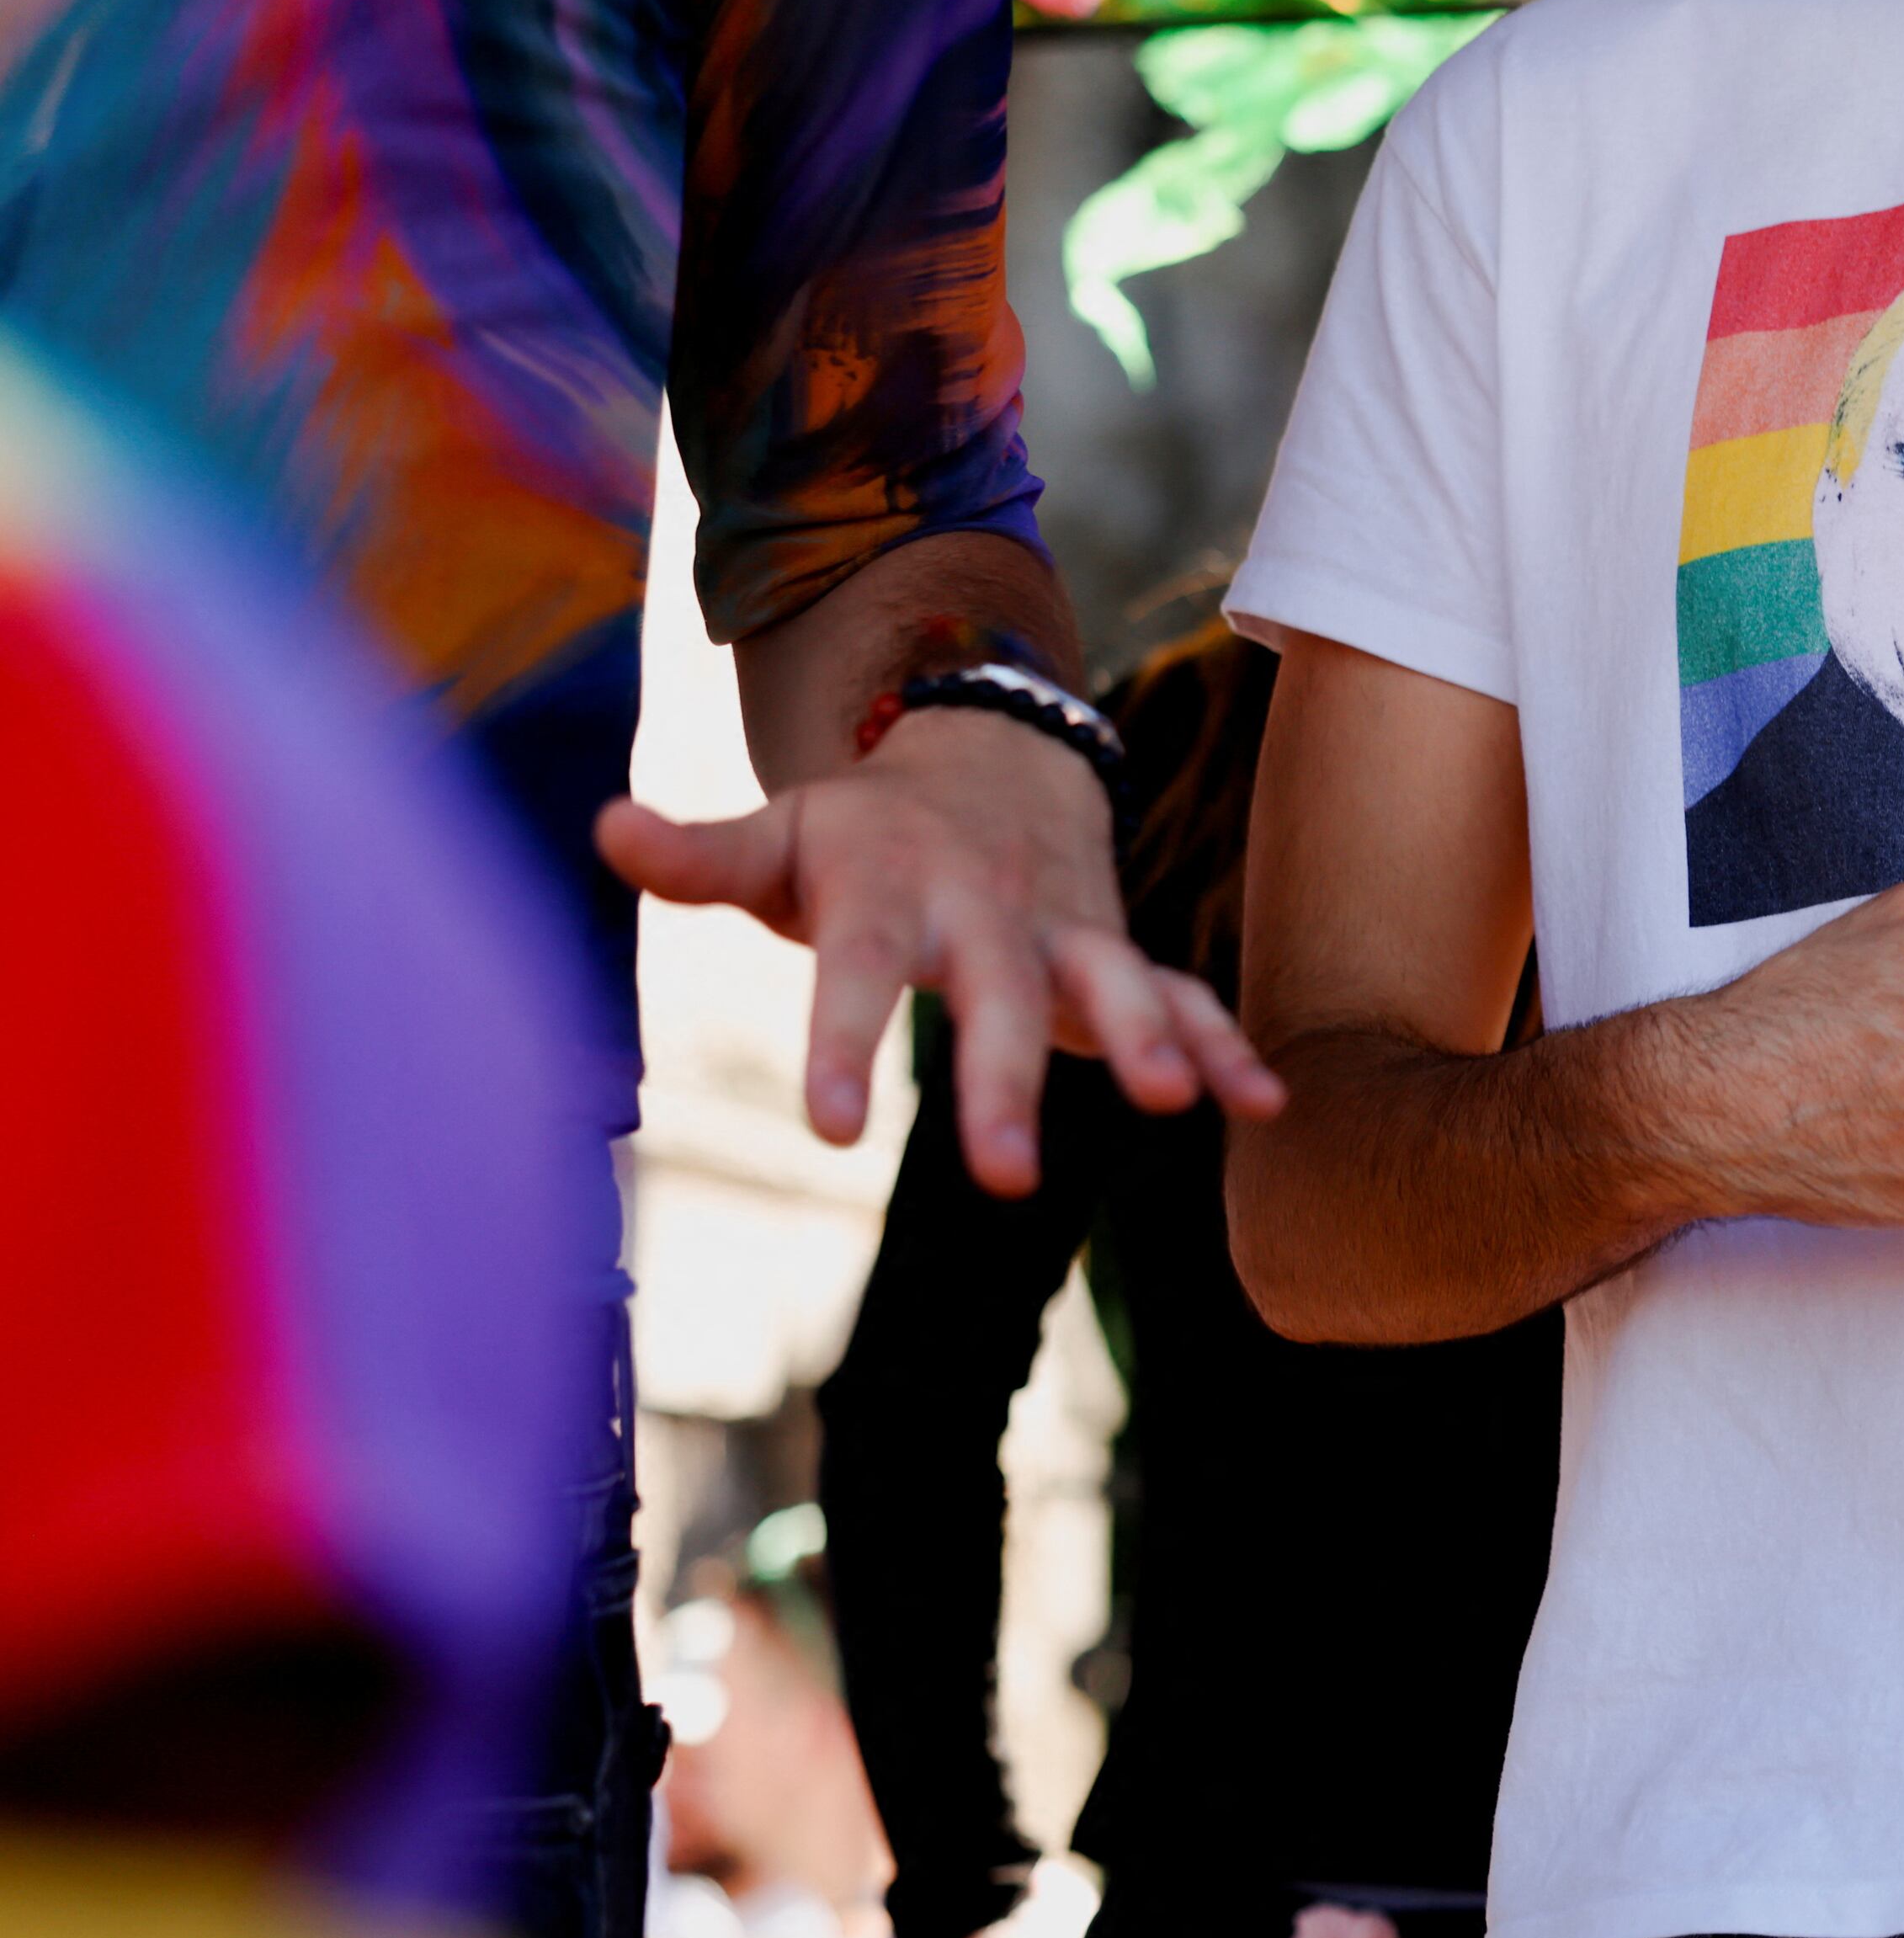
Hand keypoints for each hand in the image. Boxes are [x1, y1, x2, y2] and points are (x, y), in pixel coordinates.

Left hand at [597, 707, 1283, 1194]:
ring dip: (1148, 1040)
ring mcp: (1063, 931)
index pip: (860, 969)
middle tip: (1004, 1178)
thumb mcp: (780, 833)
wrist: (993, 760)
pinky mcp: (1118, 953)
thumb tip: (607, 827)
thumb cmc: (861, 831)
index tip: (833, 1125)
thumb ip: (701, 855)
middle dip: (1007, 1082)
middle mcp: (986, 911)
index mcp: (890, 889)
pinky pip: (1182, 994)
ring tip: (1170, 1102)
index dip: (844, 1041)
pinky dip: (1225, 1044)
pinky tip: (1263, 1104)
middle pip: (1000, 997)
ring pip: (1113, 983)